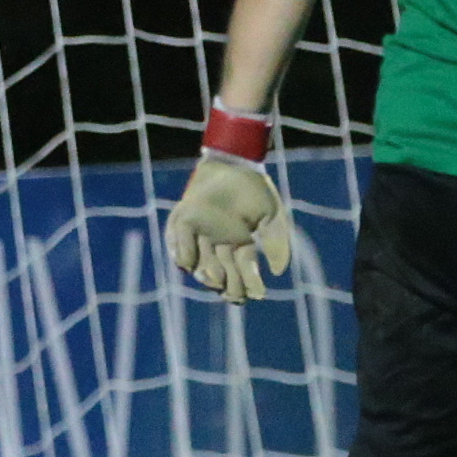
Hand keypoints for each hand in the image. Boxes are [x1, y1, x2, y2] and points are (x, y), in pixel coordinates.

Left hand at [167, 153, 292, 302]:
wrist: (235, 162)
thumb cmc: (254, 187)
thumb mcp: (272, 216)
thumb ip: (277, 243)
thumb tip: (277, 273)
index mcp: (240, 243)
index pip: (244, 272)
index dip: (251, 285)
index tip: (259, 292)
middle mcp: (219, 243)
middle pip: (223, 276)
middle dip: (231, 288)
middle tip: (237, 294)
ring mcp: (200, 234)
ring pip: (199, 268)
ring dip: (208, 277)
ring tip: (217, 279)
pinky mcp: (184, 221)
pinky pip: (179, 247)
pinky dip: (184, 257)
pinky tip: (194, 265)